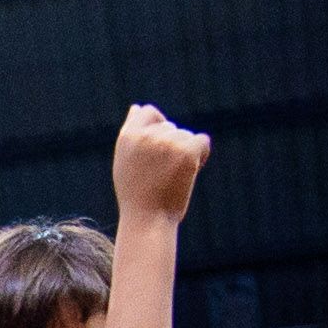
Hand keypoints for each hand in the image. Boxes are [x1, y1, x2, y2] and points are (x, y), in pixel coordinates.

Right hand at [108, 101, 207, 219]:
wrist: (148, 219)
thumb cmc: (135, 194)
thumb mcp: (125, 161)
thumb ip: (131, 133)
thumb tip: (137, 108)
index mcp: (128, 136)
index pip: (148, 112)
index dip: (157, 124)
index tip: (159, 144)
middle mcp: (147, 135)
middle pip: (169, 127)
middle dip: (171, 144)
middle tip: (162, 171)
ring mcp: (168, 142)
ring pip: (186, 136)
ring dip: (185, 152)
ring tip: (172, 177)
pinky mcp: (187, 151)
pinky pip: (202, 141)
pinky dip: (200, 155)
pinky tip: (189, 171)